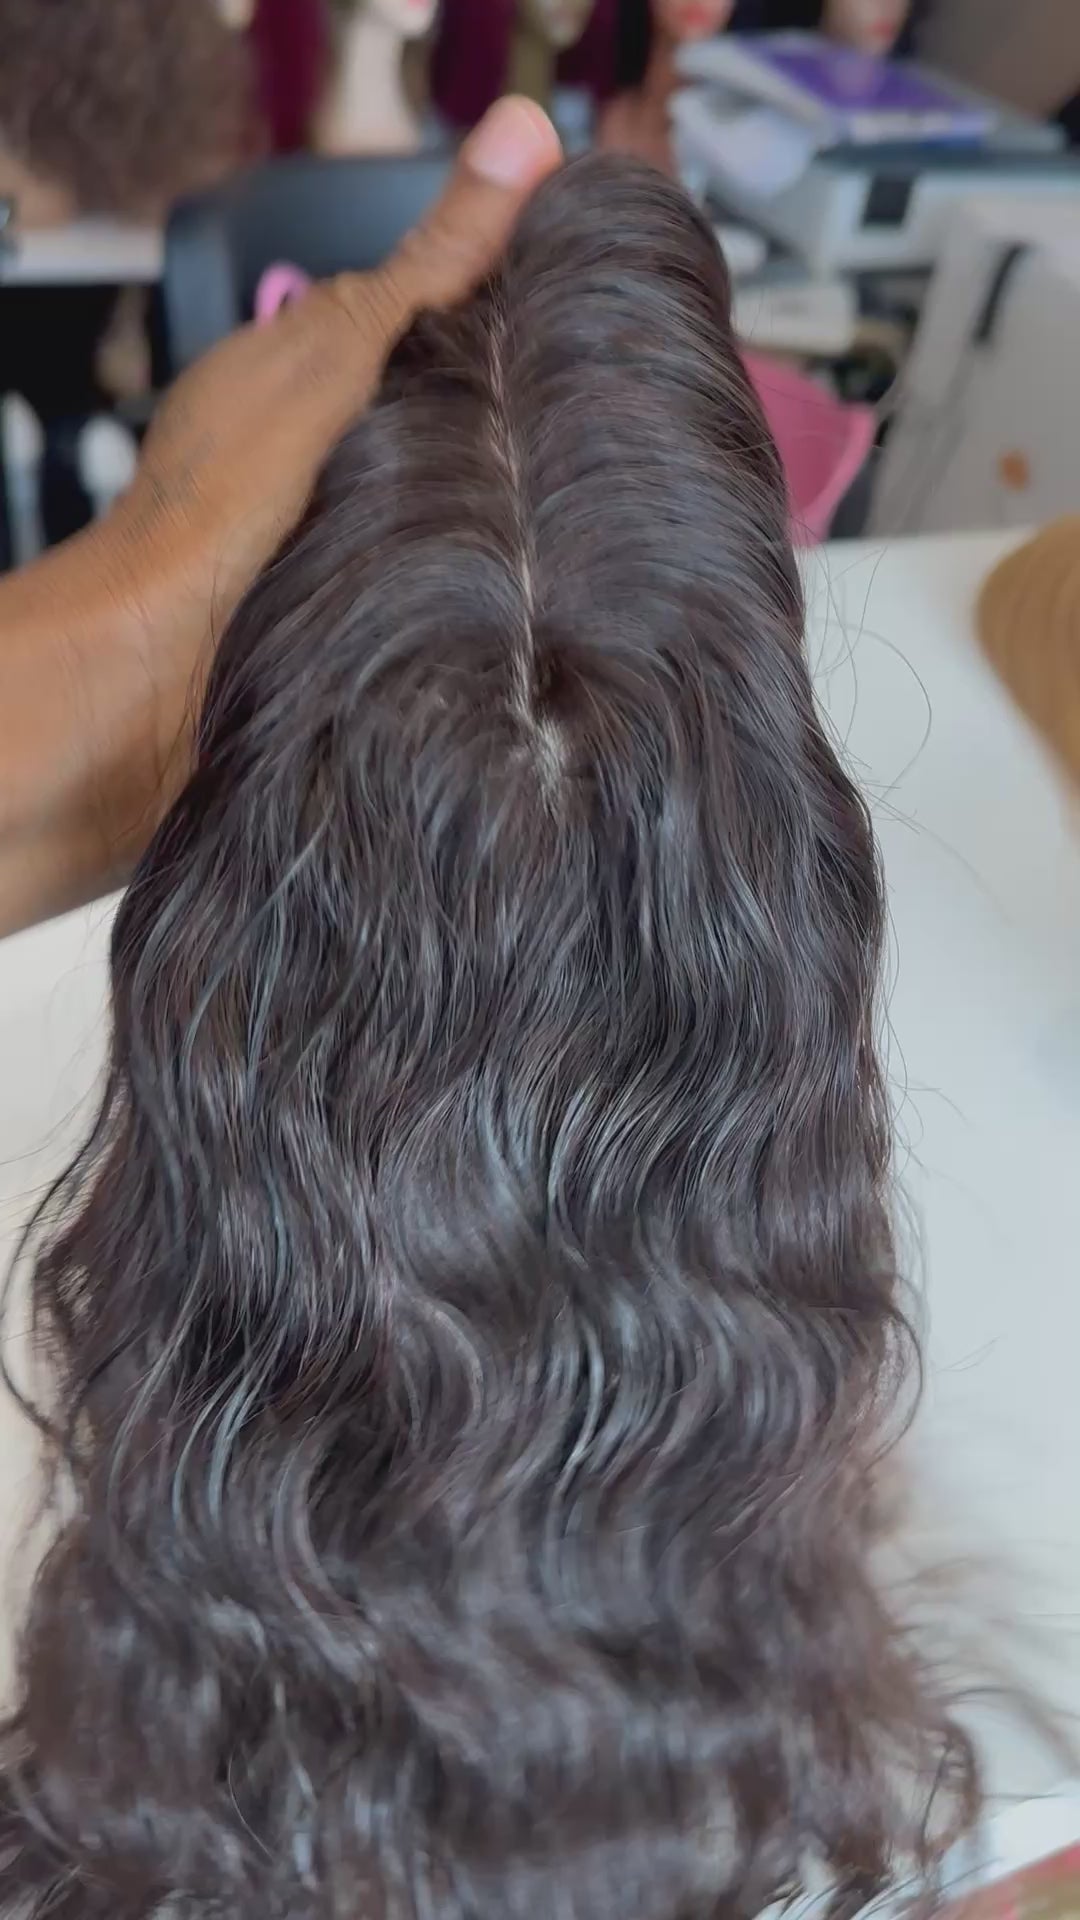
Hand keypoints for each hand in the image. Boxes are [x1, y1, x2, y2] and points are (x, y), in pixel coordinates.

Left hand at [113, 95, 561, 655]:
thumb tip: (520, 129)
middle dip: (500, 403)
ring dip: (488, 486)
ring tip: (575, 485)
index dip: (496, 304)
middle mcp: (310, 430)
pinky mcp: (341, 588)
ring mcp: (324, 511)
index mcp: (300, 356)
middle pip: (430, 396)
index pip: (420, 309)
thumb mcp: (351, 346)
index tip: (583, 310)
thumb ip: (433, 264)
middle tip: (596, 409)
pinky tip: (514, 558)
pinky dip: (462, 550)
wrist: (170, 636)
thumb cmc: (235, 486)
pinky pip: (421, 551)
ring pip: (432, 479)